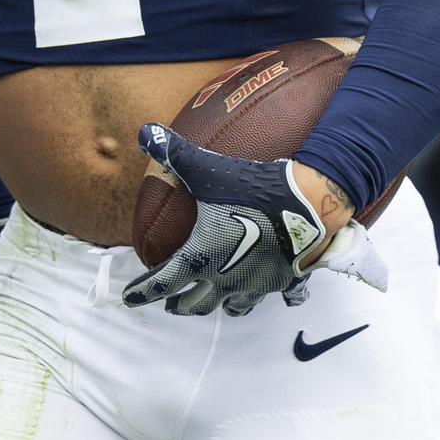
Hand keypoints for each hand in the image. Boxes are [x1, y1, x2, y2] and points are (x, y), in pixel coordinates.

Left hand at [121, 124, 386, 316]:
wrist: (309, 206)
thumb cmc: (253, 189)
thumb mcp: (207, 169)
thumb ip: (174, 153)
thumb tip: (145, 132)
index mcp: (201, 257)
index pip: (163, 282)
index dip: (143, 291)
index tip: (129, 299)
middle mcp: (226, 278)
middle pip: (195, 303)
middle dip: (179, 305)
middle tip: (169, 304)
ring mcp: (255, 284)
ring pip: (231, 308)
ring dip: (215, 306)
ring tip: (208, 302)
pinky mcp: (282, 282)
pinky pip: (268, 298)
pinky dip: (258, 297)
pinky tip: (259, 293)